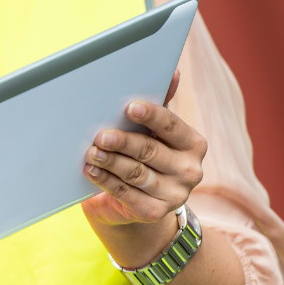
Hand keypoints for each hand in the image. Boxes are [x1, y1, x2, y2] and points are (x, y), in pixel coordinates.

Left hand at [80, 71, 206, 262]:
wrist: (136, 201)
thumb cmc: (144, 153)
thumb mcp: (153, 130)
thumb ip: (160, 102)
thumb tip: (171, 71)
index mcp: (193, 144)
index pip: (172, 126)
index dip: (151, 115)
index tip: (129, 107)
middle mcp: (190, 170)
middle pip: (150, 151)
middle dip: (123, 141)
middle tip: (100, 134)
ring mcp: (174, 195)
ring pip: (136, 173)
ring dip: (110, 162)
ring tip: (91, 152)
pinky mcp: (154, 213)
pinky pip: (126, 194)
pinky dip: (105, 181)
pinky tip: (91, 171)